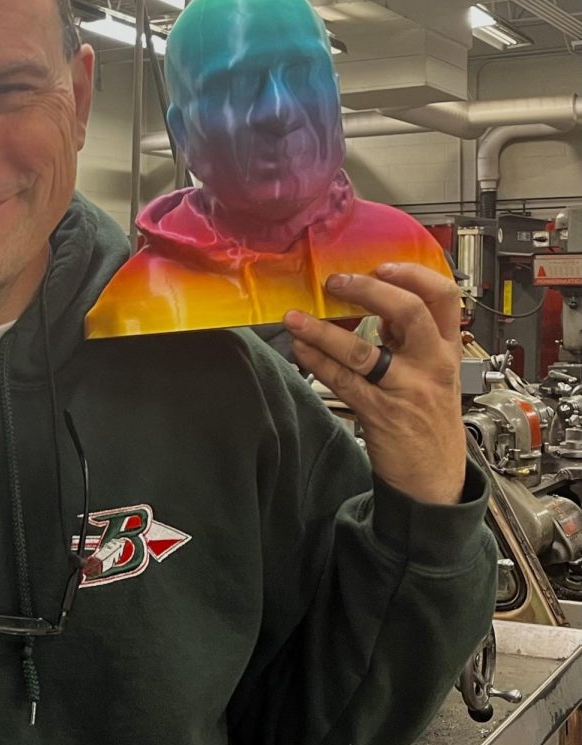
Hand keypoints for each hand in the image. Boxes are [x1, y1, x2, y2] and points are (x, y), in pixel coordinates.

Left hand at [283, 263, 463, 504]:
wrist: (434, 479)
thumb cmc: (430, 421)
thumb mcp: (434, 373)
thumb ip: (411, 339)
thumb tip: (379, 305)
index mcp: (447, 350)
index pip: (444, 298)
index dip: (414, 275)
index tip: (383, 265)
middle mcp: (431, 365)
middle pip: (409, 313)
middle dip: (369, 290)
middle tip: (337, 280)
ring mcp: (405, 389)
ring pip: (363, 351)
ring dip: (323, 331)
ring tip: (296, 318)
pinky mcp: (379, 413)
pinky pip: (343, 381)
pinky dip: (317, 362)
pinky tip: (300, 349)